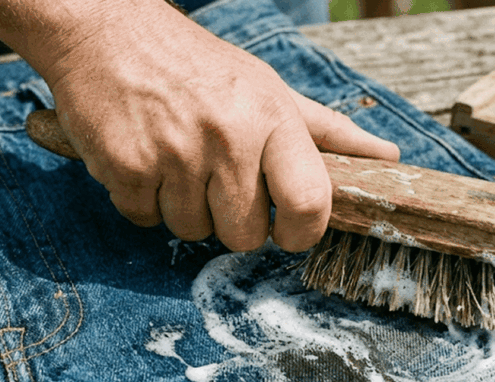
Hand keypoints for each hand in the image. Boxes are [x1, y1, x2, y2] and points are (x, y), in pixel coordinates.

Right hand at [36, 1, 398, 251]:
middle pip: (244, 236)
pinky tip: (145, 158)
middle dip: (231, 220)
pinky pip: (145, 220)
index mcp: (272, 118)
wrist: (106, 31)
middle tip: (216, 178)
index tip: (286, 228)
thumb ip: (328, 131)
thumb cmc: (197, 65)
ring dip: (184, 207)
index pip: (310, 204)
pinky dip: (142, 200)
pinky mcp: (125, 168)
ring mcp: (174, 155)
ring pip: (192, 231)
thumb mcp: (268, 88)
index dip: (300, 232)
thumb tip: (388, 156)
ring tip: (176, 158)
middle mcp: (228, 137)